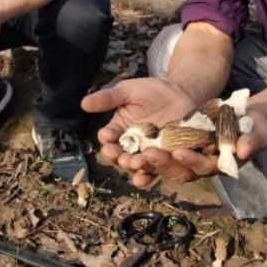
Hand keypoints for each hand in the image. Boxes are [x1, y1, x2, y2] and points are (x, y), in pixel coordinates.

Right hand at [81, 78, 202, 187]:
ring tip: (137, 162)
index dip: (107, 139)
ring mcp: (148, 154)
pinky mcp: (166, 159)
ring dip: (135, 167)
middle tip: (123, 157)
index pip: (108, 139)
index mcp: (119, 130)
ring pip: (138, 167)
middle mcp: (131, 146)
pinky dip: (152, 175)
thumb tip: (84, 103)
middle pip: (120, 158)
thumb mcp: (129, 91)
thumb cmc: (152, 91)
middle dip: (120, 158)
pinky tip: (148, 176)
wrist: (183, 94)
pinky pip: (157, 171)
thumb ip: (109, 98)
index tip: (108, 136)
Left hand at [138, 104, 266, 183]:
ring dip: (149, 161)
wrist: (249, 119)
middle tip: (146, 154)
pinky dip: (146, 152)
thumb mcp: (259, 131)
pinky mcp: (180, 147)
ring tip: (132, 156)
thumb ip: (253, 140)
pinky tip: (130, 148)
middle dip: (163, 163)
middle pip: (179, 170)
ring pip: (166, 164)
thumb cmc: (257, 127)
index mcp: (220, 165)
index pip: (203, 167)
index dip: (190, 161)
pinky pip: (161, 153)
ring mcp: (189, 157)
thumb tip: (243, 150)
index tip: (177, 151)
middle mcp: (202, 165)